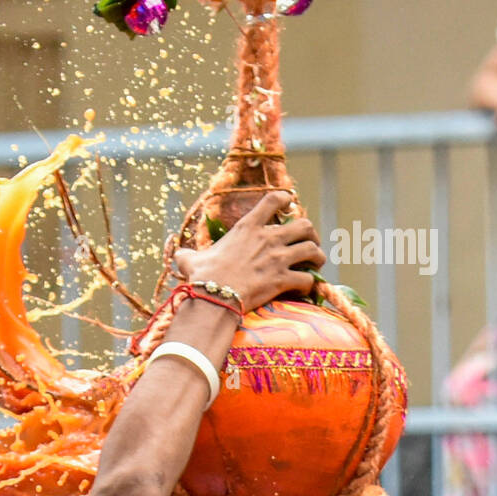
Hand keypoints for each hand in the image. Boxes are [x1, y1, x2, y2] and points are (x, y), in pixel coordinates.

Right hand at [174, 190, 325, 310]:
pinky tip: (305, 289)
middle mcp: (268, 238)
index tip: (289, 204)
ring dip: (317, 258)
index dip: (285, 199)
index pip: (274, 199)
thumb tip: (179, 256)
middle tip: (308, 244)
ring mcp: (278, 259)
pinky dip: (310, 284)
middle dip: (311, 234)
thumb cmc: (201, 276)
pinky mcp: (283, 279)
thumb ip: (188, 255)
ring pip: (313, 250)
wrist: (213, 296)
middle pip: (305, 224)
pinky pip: (308, 279)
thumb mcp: (191, 259)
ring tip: (314, 266)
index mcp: (247, 227)